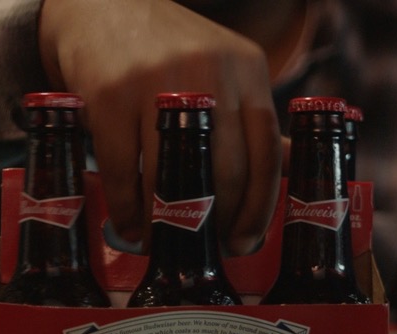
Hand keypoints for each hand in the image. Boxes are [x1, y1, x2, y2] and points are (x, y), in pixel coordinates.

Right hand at [40, 0, 281, 254]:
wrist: (102, 10)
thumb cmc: (169, 52)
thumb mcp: (224, 70)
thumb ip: (253, 119)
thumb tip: (294, 169)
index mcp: (247, 70)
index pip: (268, 154)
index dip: (259, 208)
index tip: (245, 241)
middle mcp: (208, 73)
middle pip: (226, 173)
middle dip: (216, 223)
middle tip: (204, 247)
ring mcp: (157, 84)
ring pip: (174, 179)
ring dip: (167, 225)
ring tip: (163, 244)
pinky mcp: (109, 97)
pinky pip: (125, 174)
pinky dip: (127, 211)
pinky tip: (130, 226)